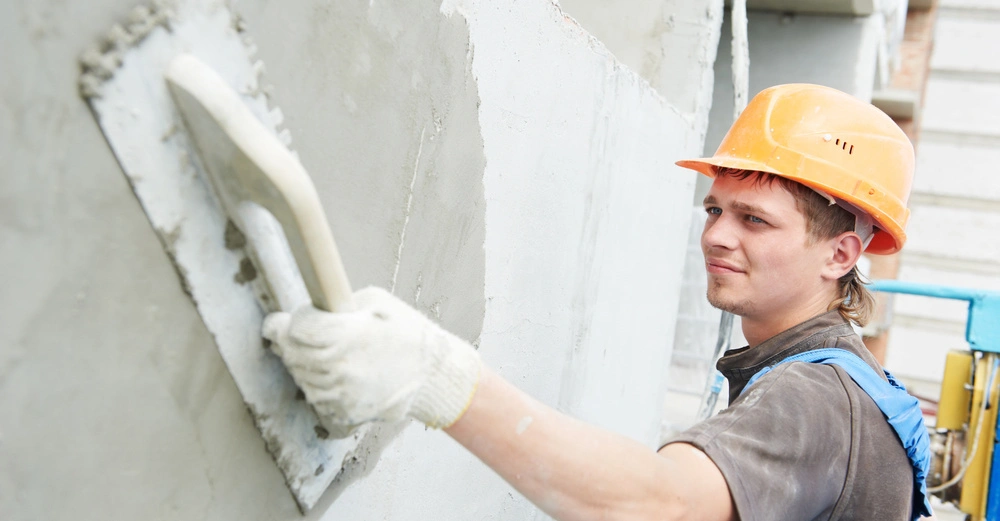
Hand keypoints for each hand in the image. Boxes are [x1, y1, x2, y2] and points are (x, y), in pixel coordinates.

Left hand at [262, 286, 480, 432]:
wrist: (433, 375)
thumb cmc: (407, 334)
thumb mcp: (376, 302)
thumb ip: (338, 304)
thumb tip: (309, 309)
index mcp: (347, 336)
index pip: (294, 330)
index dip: (283, 323)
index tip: (280, 322)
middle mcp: (340, 368)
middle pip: (291, 354)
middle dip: (290, 342)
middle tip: (302, 335)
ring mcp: (341, 395)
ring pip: (300, 378)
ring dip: (304, 365)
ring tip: (328, 354)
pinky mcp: (345, 414)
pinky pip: (316, 398)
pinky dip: (320, 386)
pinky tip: (337, 375)